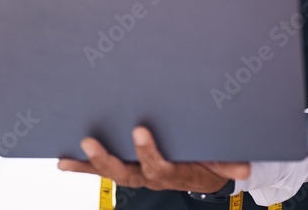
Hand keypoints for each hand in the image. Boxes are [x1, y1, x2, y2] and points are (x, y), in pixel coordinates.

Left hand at [57, 126, 250, 193]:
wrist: (202, 177)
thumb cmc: (209, 162)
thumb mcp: (221, 163)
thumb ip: (228, 164)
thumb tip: (244, 168)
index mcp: (172, 173)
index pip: (158, 166)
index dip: (148, 152)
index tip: (139, 131)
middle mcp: (149, 176)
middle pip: (125, 172)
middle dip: (106, 159)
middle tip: (91, 142)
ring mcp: (136, 174)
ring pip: (110, 172)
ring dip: (88, 165)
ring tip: (68, 156)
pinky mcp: (126, 168)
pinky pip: (101, 170)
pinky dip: (81, 168)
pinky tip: (63, 161)